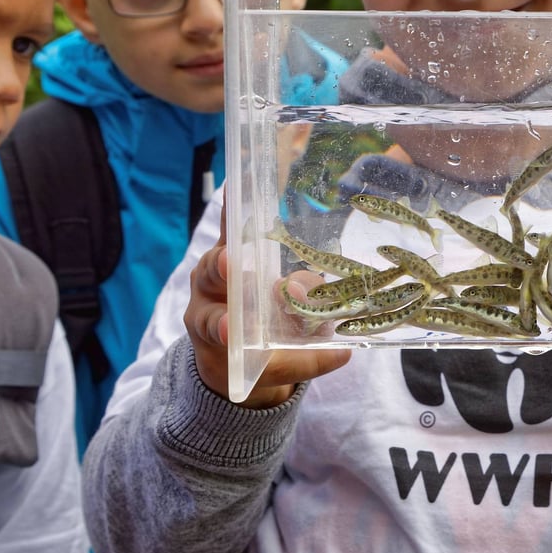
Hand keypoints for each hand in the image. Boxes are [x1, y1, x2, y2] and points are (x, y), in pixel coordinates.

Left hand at [185, 197, 351, 408]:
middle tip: (229, 264)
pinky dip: (233, 210)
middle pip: (209, 282)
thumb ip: (308, 360)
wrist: (234, 351)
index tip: (230, 330)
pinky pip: (230, 229)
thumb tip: (343, 352)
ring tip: (243, 221)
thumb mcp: (283, 366)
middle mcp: (208, 298)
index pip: (215, 327)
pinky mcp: (229, 252)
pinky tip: (236, 187)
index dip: (222, 327)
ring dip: (230, 240)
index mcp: (214, 331)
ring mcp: (216, 274)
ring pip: (219, 255)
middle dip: (221, 273)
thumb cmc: (259, 361)